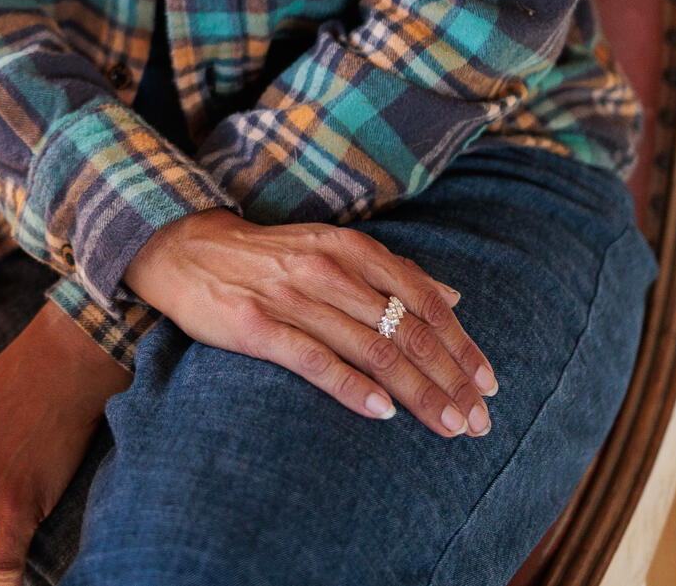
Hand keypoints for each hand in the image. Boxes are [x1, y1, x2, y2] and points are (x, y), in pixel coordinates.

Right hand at [123, 209, 494, 437]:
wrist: (186, 250)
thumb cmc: (269, 257)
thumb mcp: (333, 248)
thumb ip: (392, 273)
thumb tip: (455, 298)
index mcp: (351, 249)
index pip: (422, 300)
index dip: (460, 344)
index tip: (488, 384)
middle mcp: (328, 270)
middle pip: (405, 331)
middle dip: (449, 379)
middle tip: (479, 420)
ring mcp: (292, 298)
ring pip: (371, 349)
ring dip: (416, 393)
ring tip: (448, 426)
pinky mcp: (258, 326)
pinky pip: (315, 361)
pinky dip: (353, 388)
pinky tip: (382, 414)